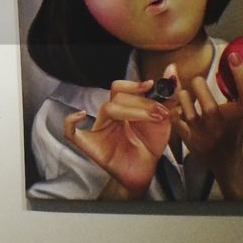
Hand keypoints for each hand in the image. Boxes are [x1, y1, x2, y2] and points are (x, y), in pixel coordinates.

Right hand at [63, 78, 171, 197]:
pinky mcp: (90, 145)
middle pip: (117, 97)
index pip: (120, 88)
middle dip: (143, 102)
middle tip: (162, 112)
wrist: (144, 172)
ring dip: (134, 110)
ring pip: (107, 109)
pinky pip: (71, 133)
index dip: (133, 84)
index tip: (151, 85)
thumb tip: (171, 69)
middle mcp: (108, 116)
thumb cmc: (149, 146)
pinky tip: (80, 115)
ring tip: (156, 118)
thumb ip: (167, 95)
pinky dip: (70, 122)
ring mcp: (98, 130)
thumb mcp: (164, 119)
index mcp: (121, 108)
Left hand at [172, 52, 242, 175]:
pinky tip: (172, 99)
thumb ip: (234, 92)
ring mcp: (203, 136)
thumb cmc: (230, 130)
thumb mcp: (238, 112)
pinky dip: (171, 104)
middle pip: (210, 107)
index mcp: (239, 118)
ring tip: (185, 93)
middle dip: (198, 85)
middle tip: (197, 80)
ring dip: (183, 95)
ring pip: (187, 110)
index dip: (242, 77)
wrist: (224, 161)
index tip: (233, 57)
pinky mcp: (188, 139)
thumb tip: (226, 61)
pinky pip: (173, 116)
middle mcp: (222, 128)